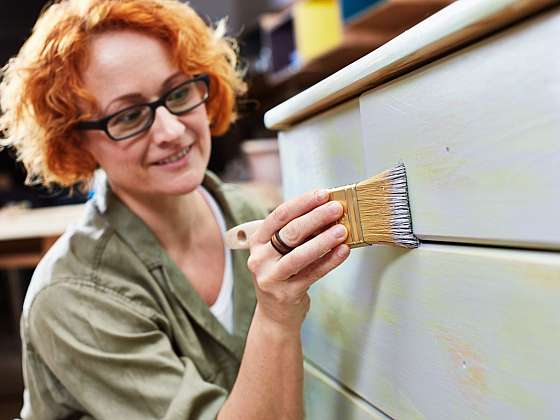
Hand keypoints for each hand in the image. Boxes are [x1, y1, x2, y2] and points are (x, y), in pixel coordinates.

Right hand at [246, 189, 349, 332]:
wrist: (275, 314)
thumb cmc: (282, 274)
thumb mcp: (281, 251)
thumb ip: (298, 234)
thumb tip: (328, 212)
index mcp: (257, 241)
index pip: (279, 215)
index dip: (302, 203)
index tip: (323, 194)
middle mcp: (260, 258)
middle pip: (290, 233)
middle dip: (316, 218)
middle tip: (337, 208)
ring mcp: (271, 277)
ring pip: (299, 255)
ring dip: (324, 240)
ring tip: (343, 230)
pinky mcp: (286, 294)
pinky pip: (312, 274)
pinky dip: (330, 261)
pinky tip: (343, 251)